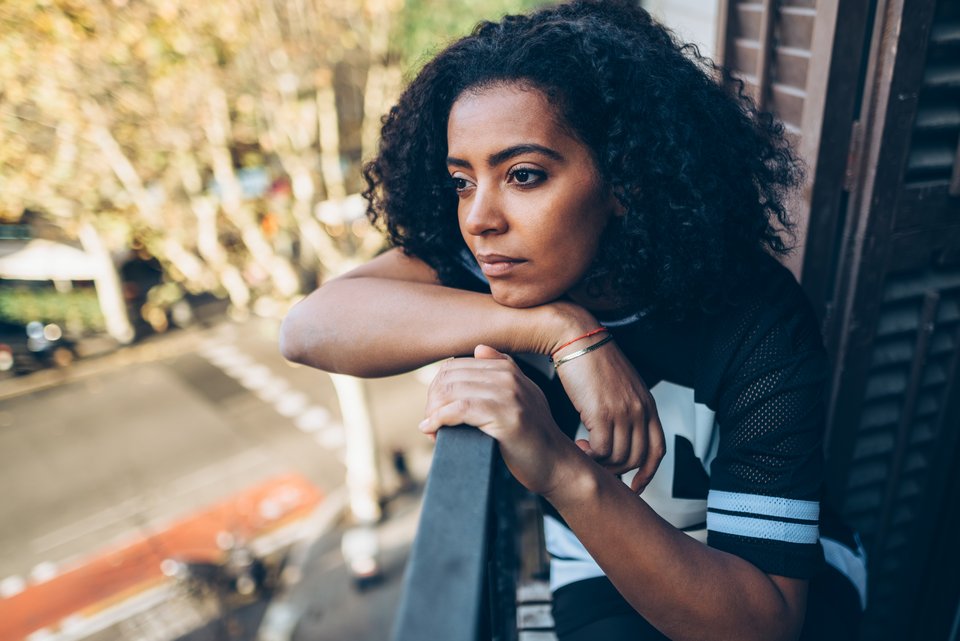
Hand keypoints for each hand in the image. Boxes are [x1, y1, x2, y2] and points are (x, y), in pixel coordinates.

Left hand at [420, 345, 577, 495]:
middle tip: (430, 422)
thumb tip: (479, 349)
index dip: (437, 388)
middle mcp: (508, 376)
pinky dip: (439, 420)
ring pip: (452, 391)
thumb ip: (503, 371)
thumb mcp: (523, 396)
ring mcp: (508, 395)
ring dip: (433, 412)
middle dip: (432, 400)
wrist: (557, 465)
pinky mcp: (505, 416)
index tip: (434, 410)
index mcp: (508, 369)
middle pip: (449, 376)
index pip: (455, 366)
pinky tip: (433, 431)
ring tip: (433, 430)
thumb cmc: (534, 437)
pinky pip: (459, 409)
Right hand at [554, 336, 664, 492]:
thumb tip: (619, 434)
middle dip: (618, 470)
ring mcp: (622, 412)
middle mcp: (639, 410)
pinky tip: (577, 444)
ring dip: (600, 462)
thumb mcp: (621, 386)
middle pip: (637, 458)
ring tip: (584, 451)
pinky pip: (600, 450)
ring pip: (618, 457)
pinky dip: (589, 455)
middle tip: (598, 466)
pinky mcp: (601, 413)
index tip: (636, 486)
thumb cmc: (593, 361)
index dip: (649, 472)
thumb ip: (627, 409)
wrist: (577, 339)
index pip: (657, 449)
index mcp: (647, 404)